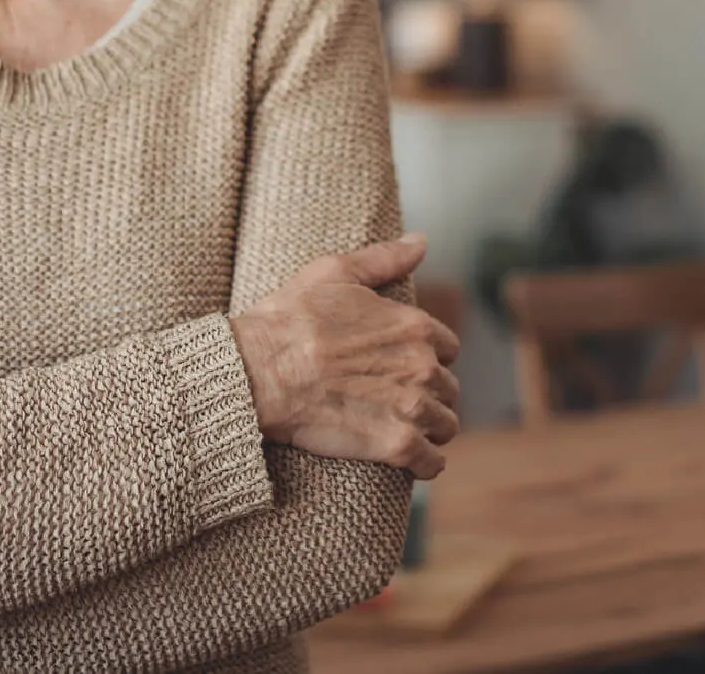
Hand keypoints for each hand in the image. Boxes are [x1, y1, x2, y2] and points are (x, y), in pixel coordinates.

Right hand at [229, 233, 460, 478]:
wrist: (257, 371)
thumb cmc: (288, 319)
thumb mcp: (333, 273)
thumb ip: (383, 259)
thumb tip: (420, 242)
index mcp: (413, 325)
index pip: (446, 347)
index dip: (425, 354)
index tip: (400, 363)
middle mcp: (421, 365)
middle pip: (448, 388)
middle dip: (427, 392)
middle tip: (395, 397)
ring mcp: (411, 407)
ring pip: (445, 425)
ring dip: (429, 428)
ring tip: (402, 427)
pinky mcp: (396, 444)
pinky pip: (431, 462)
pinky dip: (424, 463)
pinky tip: (409, 458)